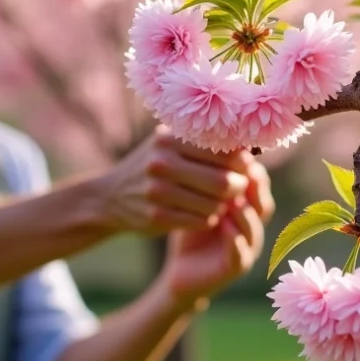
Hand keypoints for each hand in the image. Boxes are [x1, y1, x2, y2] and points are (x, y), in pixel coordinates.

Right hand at [99, 126, 255, 234]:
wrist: (110, 196)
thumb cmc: (154, 165)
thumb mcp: (169, 144)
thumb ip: (202, 141)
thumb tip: (249, 143)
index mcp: (170, 140)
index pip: (224, 152)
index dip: (242, 163)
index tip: (245, 168)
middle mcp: (162, 163)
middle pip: (223, 181)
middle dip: (238, 188)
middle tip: (237, 189)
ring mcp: (157, 191)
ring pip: (214, 205)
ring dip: (222, 206)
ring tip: (219, 202)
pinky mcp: (156, 216)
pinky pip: (200, 221)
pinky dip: (208, 219)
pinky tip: (204, 214)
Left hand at [160, 159, 274, 310]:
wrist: (180, 270)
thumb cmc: (190, 227)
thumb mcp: (195, 198)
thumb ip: (202, 174)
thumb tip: (201, 134)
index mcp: (245, 205)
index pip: (256, 183)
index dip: (250, 167)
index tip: (239, 150)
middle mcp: (252, 225)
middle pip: (263, 202)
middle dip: (256, 186)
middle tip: (246, 170)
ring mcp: (247, 247)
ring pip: (254, 227)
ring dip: (245, 212)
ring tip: (234, 199)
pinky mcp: (236, 267)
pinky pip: (241, 253)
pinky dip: (235, 239)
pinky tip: (224, 225)